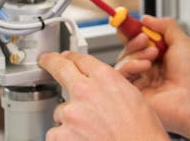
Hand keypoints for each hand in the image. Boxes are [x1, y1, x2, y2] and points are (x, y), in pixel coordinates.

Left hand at [39, 50, 167, 140]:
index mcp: (106, 78)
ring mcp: (71, 113)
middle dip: (51, 63)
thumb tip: (100, 88)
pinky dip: (65, 138)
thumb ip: (110, 88)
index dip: (71, 57)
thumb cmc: (142, 133)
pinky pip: (56, 133)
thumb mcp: (133, 98)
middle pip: (61, 69)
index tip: (64, 57)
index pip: (81, 59)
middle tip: (47, 61)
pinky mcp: (62, 135)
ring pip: (60, 110)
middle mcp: (85, 90)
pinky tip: (82, 140)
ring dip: (69, 118)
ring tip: (89, 130)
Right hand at [114, 16, 189, 137]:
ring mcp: (141, 82)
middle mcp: (149, 69)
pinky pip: (121, 75)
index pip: (139, 42)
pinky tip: (145, 66)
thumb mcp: (182, 41)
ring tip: (153, 54)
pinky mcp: (134, 93)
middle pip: (128, 51)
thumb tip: (145, 19)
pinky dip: (131, 65)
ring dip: (136, 53)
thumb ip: (165, 26)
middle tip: (144, 38)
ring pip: (123, 61)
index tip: (128, 23)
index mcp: (160, 58)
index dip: (132, 32)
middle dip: (134, 41)